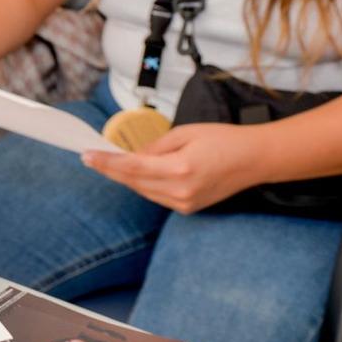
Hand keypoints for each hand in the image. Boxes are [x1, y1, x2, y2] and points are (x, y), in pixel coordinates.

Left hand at [81, 122, 267, 213]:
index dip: (106, 162)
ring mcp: (184, 203)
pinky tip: (135, 173)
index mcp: (179, 169)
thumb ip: (154, 147)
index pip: (131, 167)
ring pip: (142, 191)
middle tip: (90, 157)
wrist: (254, 160)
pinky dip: (143, 184)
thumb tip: (131, 156)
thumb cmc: (223, 140)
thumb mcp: (185, 133)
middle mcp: (180, 191)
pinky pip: (156, 196)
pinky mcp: (188, 208)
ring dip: (125, 177)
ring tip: (109, 163)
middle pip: (133, 181)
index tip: (86, 155)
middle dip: (110, 169)